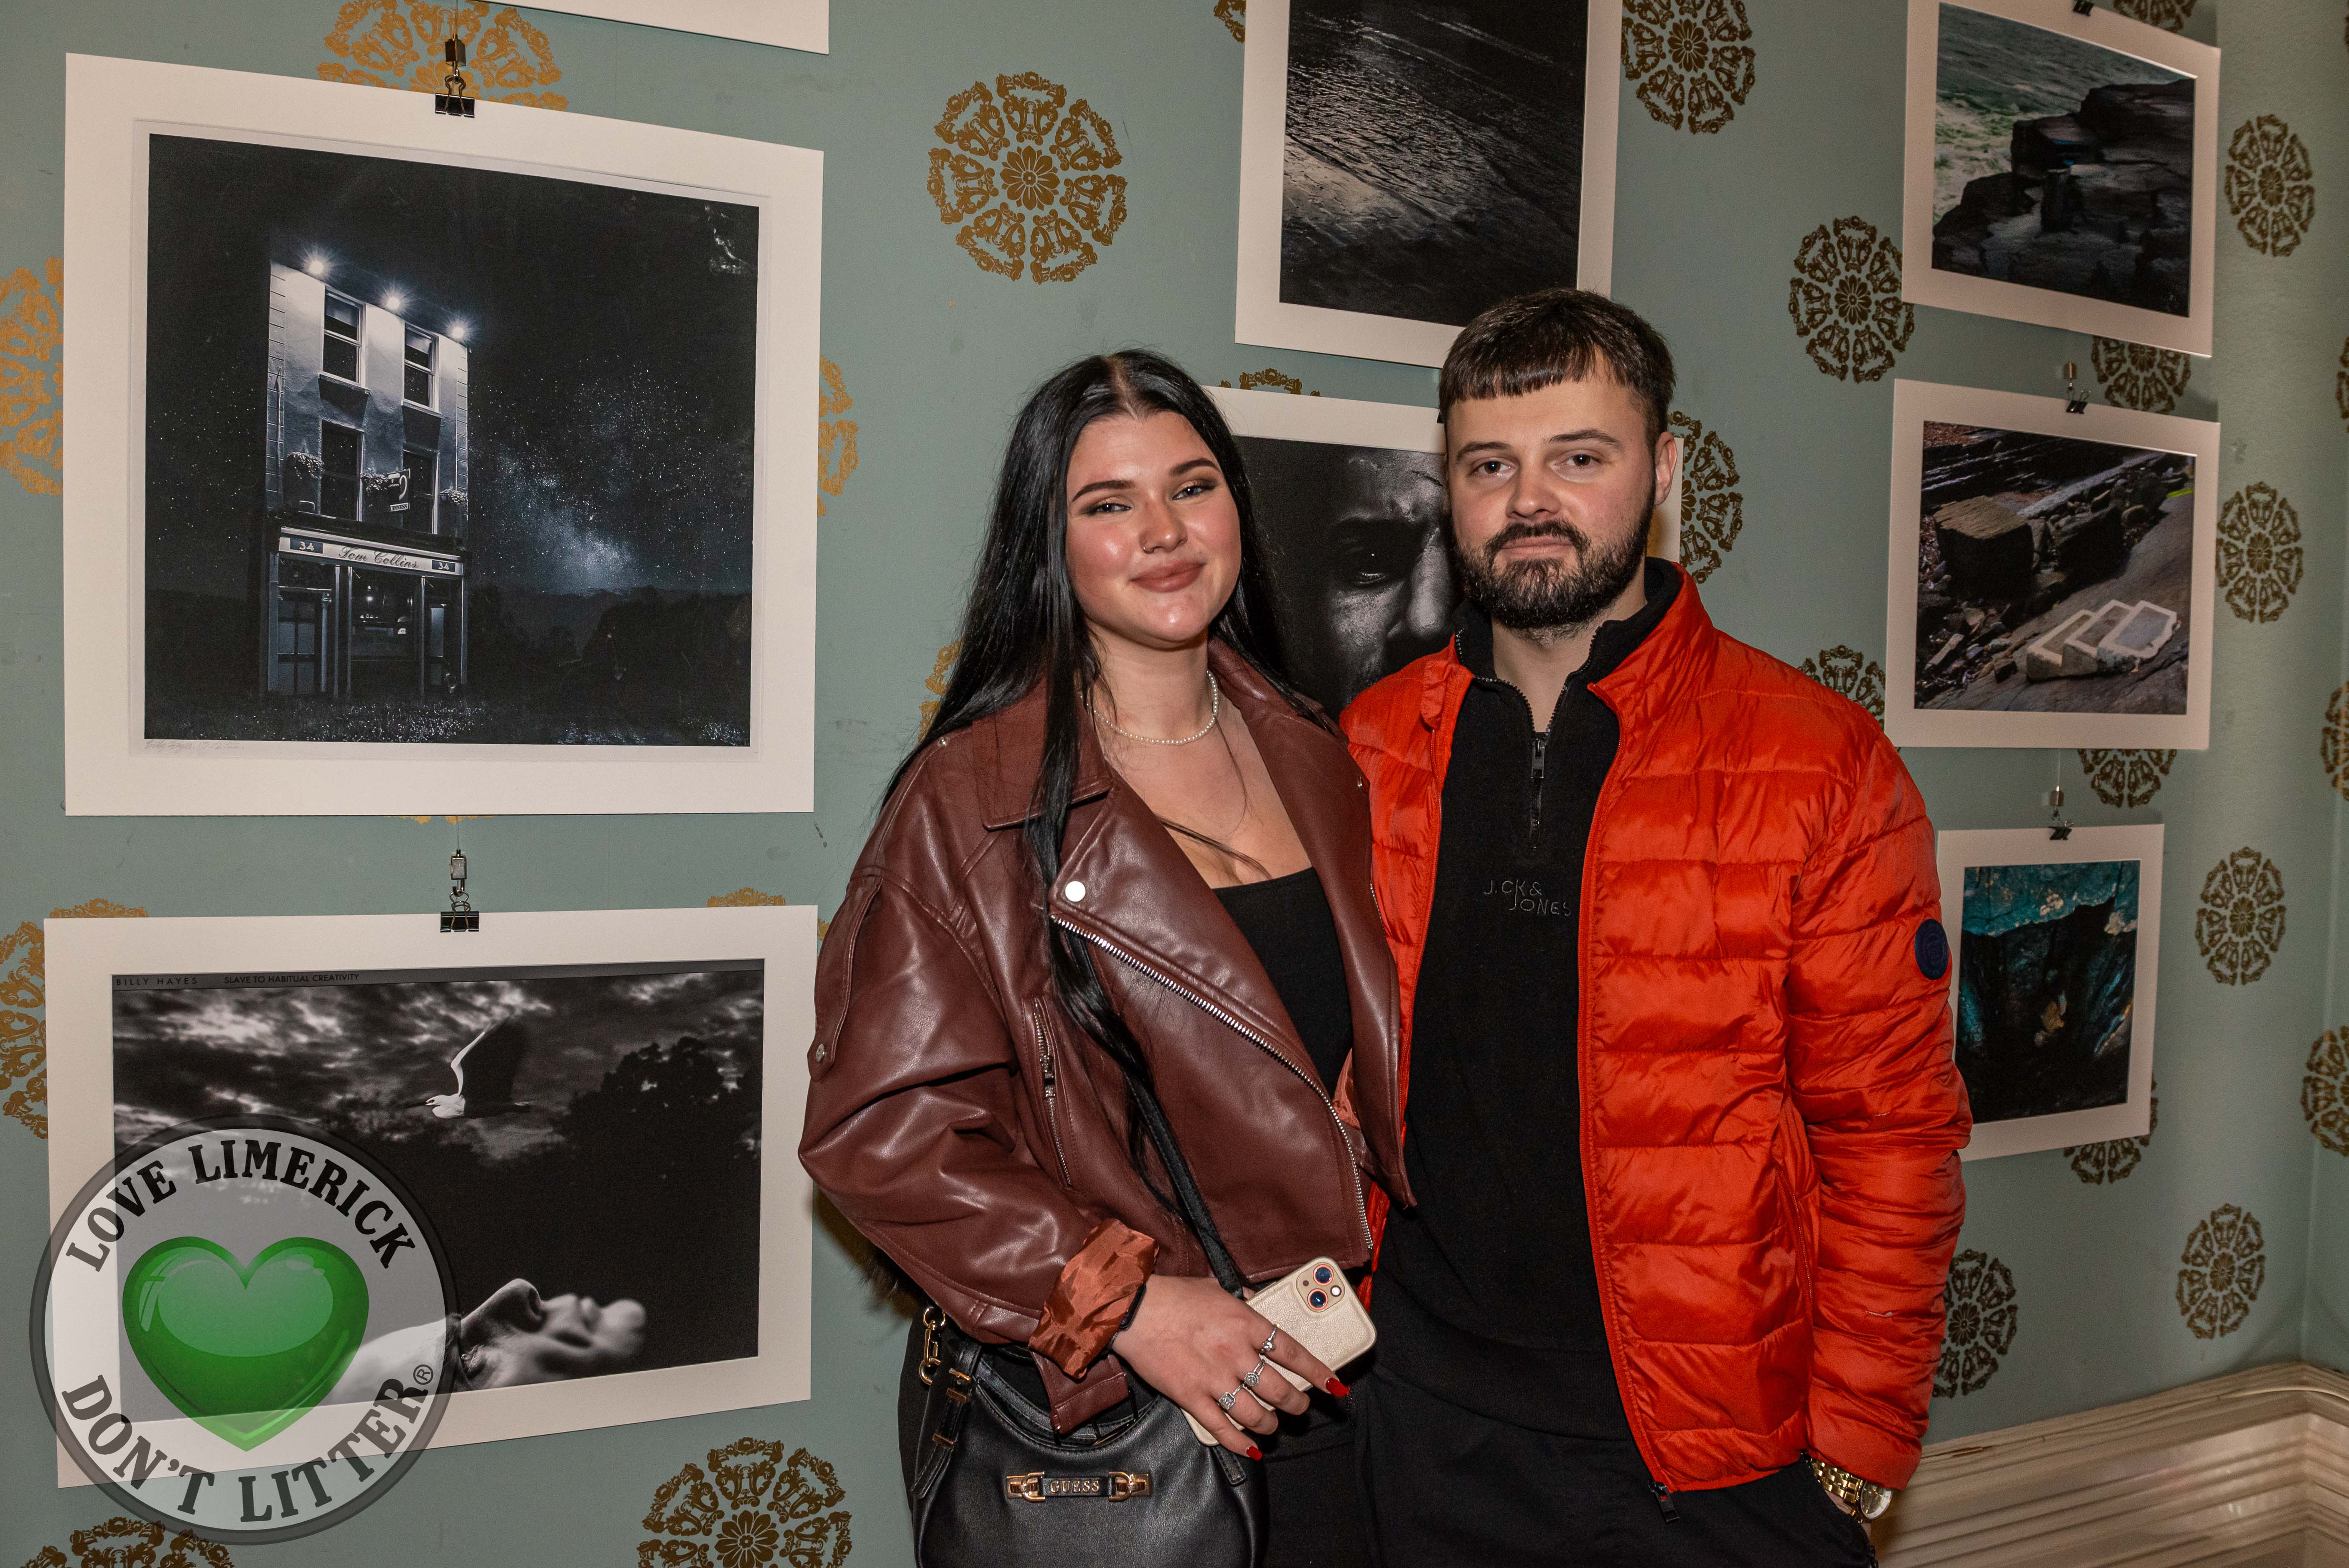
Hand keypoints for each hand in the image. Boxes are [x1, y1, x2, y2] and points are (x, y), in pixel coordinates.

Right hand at [1109, 1274, 1338, 1458]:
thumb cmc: (1172, 1295)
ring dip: (1270, 1424)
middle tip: (1299, 1408)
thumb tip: (1257, 1301)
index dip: (1317, 1372)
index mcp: (1245, 1322)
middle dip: (1296, 1404)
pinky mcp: (1190, 1397)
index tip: (1333, 1385)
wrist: (1132, 1309)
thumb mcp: (1215, 1288)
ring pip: (1255, 1413)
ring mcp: (1213, 1378)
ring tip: (1273, 1425)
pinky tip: (1252, 1448)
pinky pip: (1222, 1428)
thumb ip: (1241, 1299)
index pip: (1293, 1352)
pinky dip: (1240, 1442)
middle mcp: (1235, 1353)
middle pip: (1279, 1389)